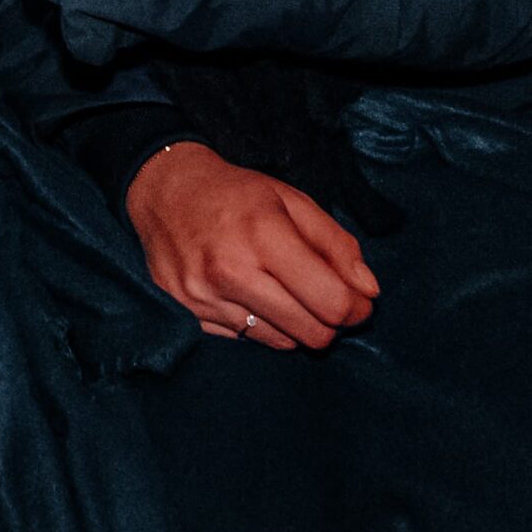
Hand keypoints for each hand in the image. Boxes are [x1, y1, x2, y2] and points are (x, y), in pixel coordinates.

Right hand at [123, 141, 378, 350]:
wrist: (163, 189)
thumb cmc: (234, 193)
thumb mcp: (290, 200)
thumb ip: (336, 244)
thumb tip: (369, 291)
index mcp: (262, 233)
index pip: (332, 302)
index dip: (356, 308)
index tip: (359, 301)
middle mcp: (230, 270)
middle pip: (312, 333)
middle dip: (330, 321)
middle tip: (326, 300)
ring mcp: (204, 297)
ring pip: (281, 342)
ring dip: (294, 324)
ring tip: (282, 291)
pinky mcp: (187, 314)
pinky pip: (246, 340)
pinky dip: (259, 324)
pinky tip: (249, 293)